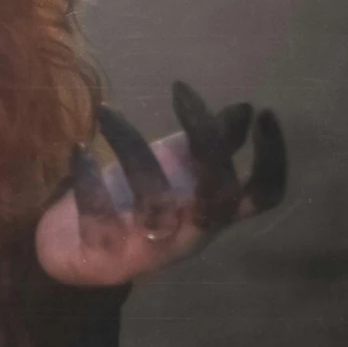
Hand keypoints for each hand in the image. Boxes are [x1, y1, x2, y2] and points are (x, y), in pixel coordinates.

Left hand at [35, 82, 286, 285]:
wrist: (74, 251)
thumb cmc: (133, 203)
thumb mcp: (173, 170)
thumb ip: (207, 143)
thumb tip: (245, 108)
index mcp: (211, 212)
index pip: (263, 197)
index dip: (272, 160)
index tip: (266, 114)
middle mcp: (189, 233)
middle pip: (219, 196)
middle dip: (208, 141)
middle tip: (182, 93)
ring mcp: (148, 247)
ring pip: (156, 203)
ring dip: (134, 150)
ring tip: (108, 113)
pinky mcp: (105, 253)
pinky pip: (101, 218)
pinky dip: (89, 182)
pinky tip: (80, 150)